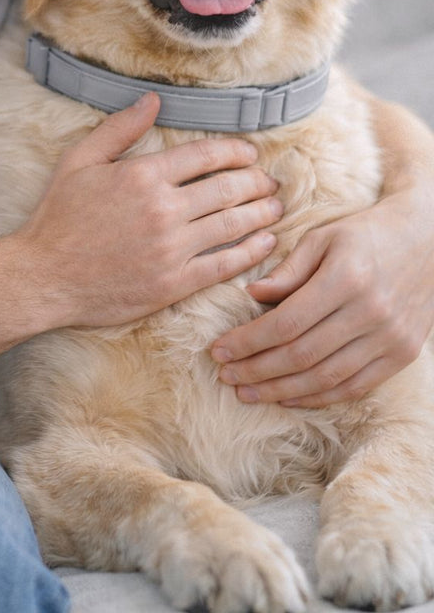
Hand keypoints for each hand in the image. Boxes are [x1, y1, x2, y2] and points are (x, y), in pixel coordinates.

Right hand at [19, 92, 281, 328]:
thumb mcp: (79, 161)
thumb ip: (119, 129)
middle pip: (227, 189)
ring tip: (276, 207)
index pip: (205, 156)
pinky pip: (224, 264)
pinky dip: (251, 252)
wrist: (44, 277)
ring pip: (233, 225)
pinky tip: (265, 244)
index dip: (235, 152)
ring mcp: (172, 248)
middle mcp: (164, 209)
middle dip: (256, 182)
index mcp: (143, 175)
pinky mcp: (175, 283)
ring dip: (262, 213)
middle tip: (271, 182)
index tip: (250, 154)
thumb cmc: (58, 218)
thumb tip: (152, 100)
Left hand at [211, 187, 433, 406]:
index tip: (219, 350)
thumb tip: (252, 295)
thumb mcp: (323, 237)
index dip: (248, 341)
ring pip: (326, 378)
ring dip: (281, 391)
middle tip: (226, 376)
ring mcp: (391, 338)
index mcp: (346, 277)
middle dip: (257, 371)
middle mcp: (371, 312)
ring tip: (248, 393)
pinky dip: (318, 396)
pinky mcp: (403, 354)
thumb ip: (288, 269)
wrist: (428, 239)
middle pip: (302, 355)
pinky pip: (354, 386)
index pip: (286, 322)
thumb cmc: (366, 233)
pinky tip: (289, 397)